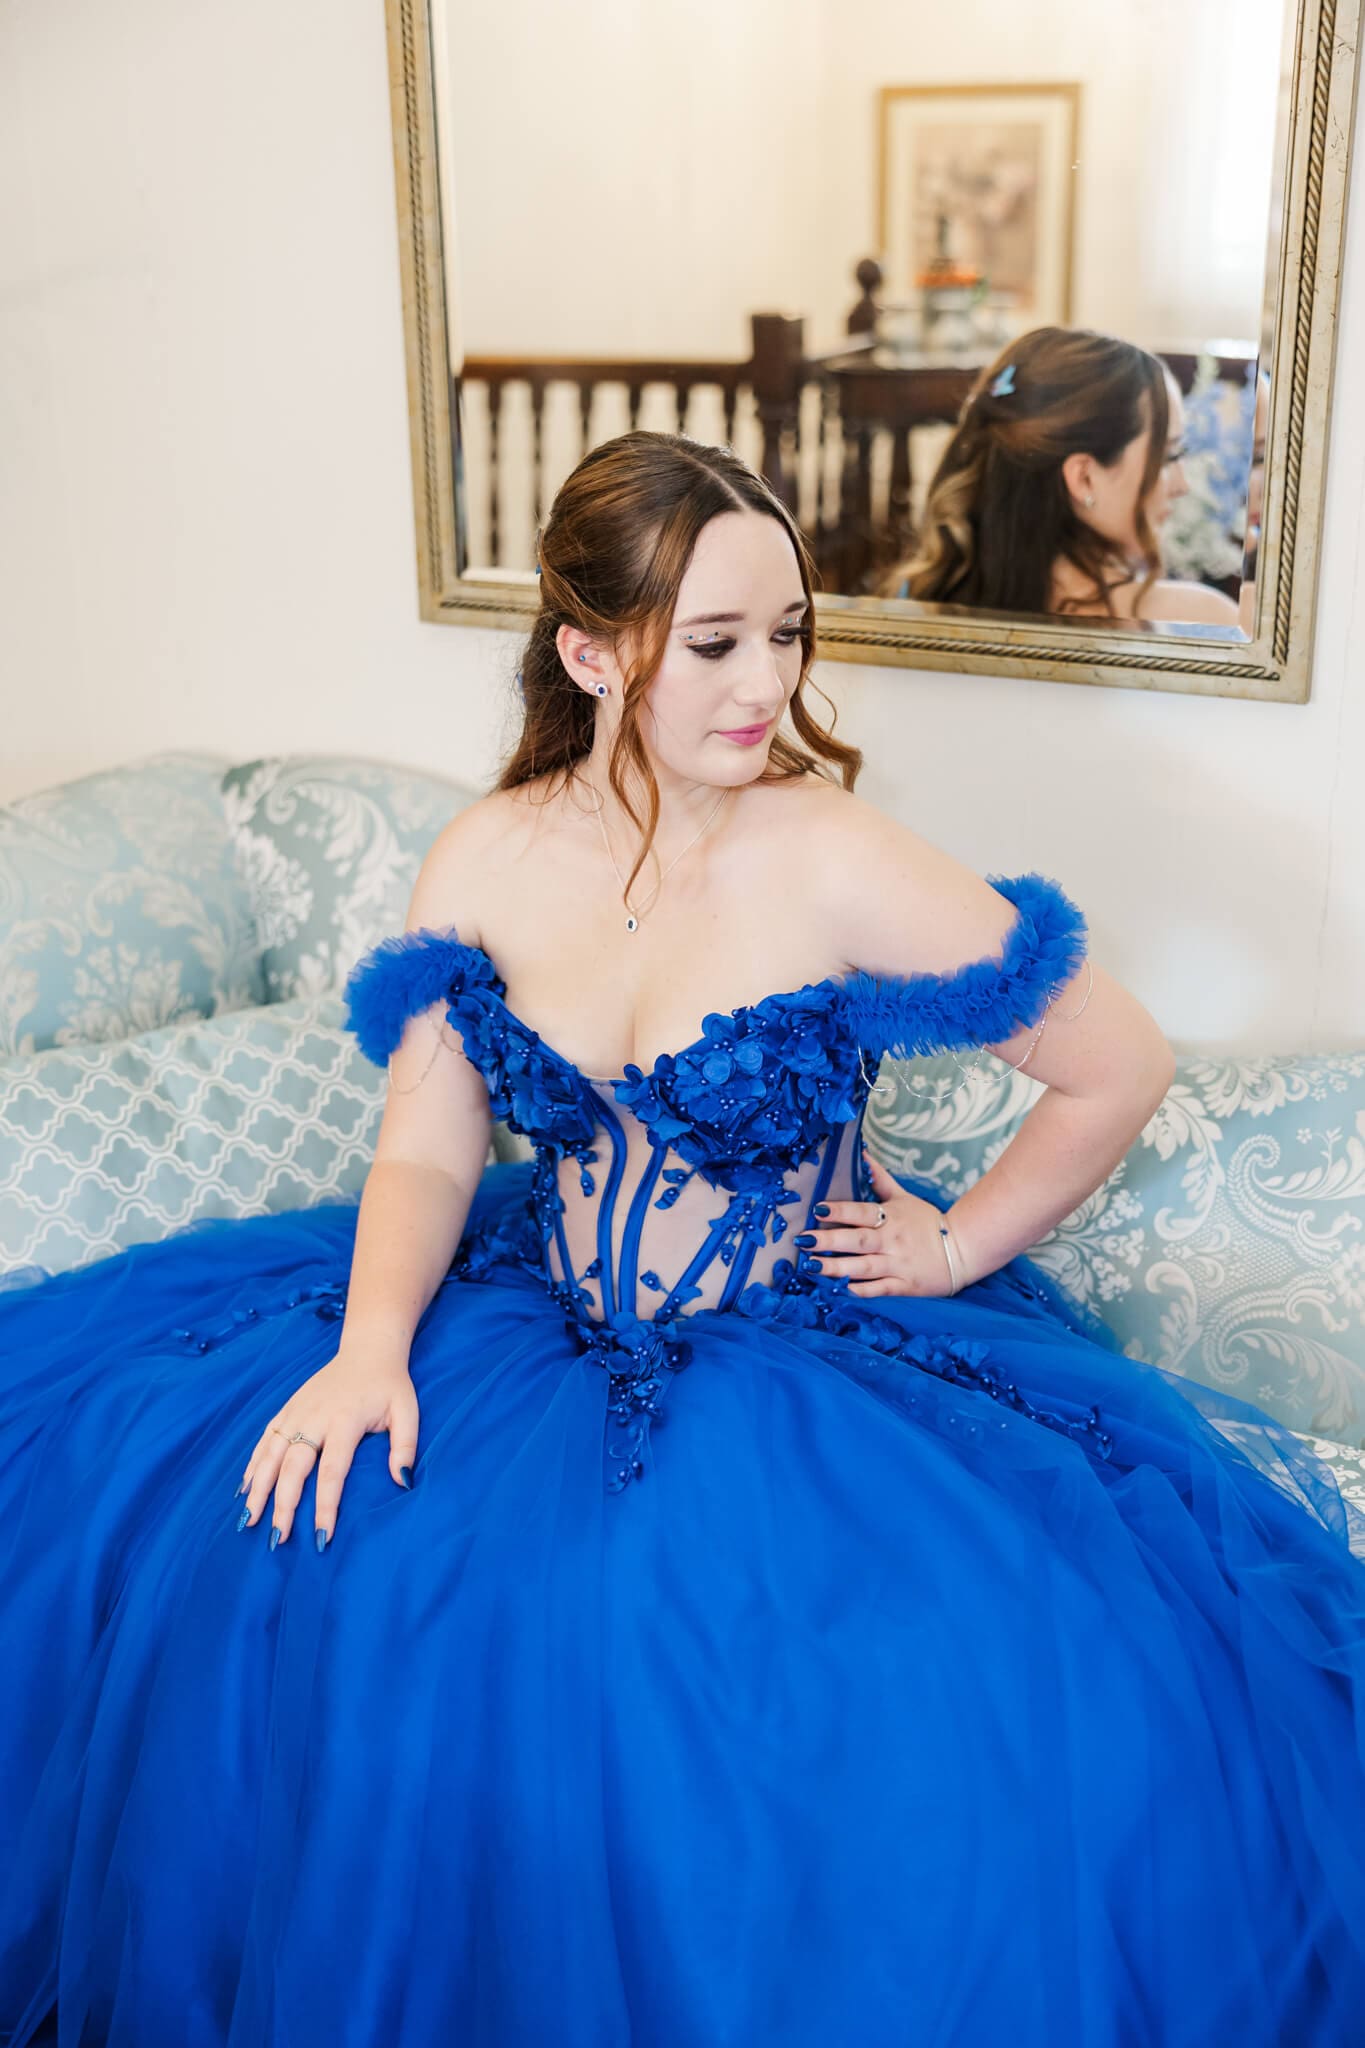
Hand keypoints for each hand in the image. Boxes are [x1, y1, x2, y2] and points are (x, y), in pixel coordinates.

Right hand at [237, 1346, 418, 1549]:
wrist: (368, 1349)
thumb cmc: (389, 1386)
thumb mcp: (407, 1412)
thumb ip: (405, 1447)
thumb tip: (403, 1482)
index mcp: (345, 1420)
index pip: (332, 1471)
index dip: (326, 1505)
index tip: (322, 1536)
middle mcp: (315, 1417)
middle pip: (293, 1467)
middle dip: (283, 1504)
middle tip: (277, 1538)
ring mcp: (297, 1412)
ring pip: (270, 1455)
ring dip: (259, 1489)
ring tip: (248, 1520)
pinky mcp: (287, 1409)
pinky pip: (265, 1439)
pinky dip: (253, 1465)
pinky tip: (245, 1489)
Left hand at [794, 1155, 960, 1298]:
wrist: (963, 1249)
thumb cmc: (928, 1222)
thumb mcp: (904, 1197)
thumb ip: (881, 1179)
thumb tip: (862, 1154)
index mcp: (891, 1217)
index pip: (861, 1212)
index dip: (840, 1211)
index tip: (817, 1209)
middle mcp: (892, 1240)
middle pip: (857, 1240)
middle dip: (829, 1241)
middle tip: (804, 1241)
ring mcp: (898, 1264)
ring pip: (863, 1267)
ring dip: (836, 1268)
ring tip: (811, 1267)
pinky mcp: (905, 1286)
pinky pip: (880, 1289)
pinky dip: (862, 1290)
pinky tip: (842, 1289)